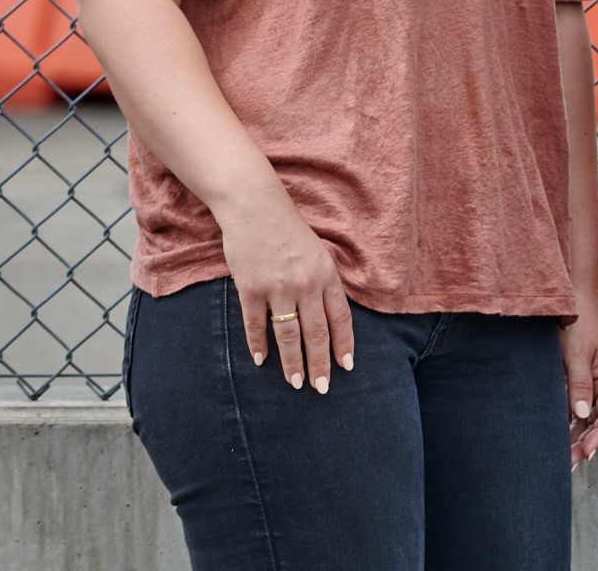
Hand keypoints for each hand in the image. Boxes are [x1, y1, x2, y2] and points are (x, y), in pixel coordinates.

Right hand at [218, 188, 353, 393]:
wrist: (256, 208)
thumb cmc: (290, 231)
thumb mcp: (319, 254)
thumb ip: (325, 284)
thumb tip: (330, 316)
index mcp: (327, 275)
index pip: (340, 319)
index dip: (344, 345)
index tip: (346, 367)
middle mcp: (306, 284)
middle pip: (317, 334)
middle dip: (321, 364)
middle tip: (322, 388)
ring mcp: (278, 288)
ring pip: (288, 335)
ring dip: (292, 363)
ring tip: (296, 383)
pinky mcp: (251, 289)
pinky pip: (256, 324)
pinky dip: (258, 345)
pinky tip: (261, 360)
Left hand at [560, 294, 597, 466]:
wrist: (574, 298)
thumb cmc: (578, 322)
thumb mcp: (577, 354)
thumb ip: (579, 384)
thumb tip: (579, 415)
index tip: (585, 455)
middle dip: (585, 443)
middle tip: (566, 464)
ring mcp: (593, 380)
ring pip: (587, 415)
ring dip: (576, 435)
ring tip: (560, 455)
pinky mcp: (580, 377)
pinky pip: (578, 405)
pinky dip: (569, 420)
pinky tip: (557, 432)